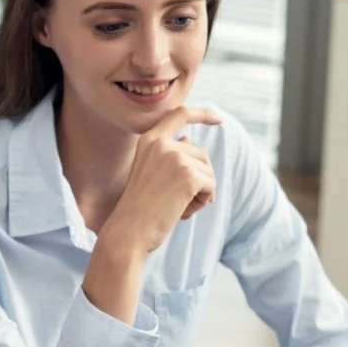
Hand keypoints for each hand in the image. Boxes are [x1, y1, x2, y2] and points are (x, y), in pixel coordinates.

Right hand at [102, 107, 221, 256]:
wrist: (129, 232)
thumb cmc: (139, 209)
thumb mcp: (152, 175)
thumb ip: (170, 155)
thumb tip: (189, 138)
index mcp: (149, 140)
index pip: (180, 115)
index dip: (202, 114)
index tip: (218, 118)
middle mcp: (161, 143)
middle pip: (201, 154)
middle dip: (198, 179)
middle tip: (178, 201)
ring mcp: (175, 157)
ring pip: (208, 171)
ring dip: (200, 193)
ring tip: (177, 207)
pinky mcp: (188, 174)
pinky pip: (211, 185)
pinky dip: (204, 200)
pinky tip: (184, 211)